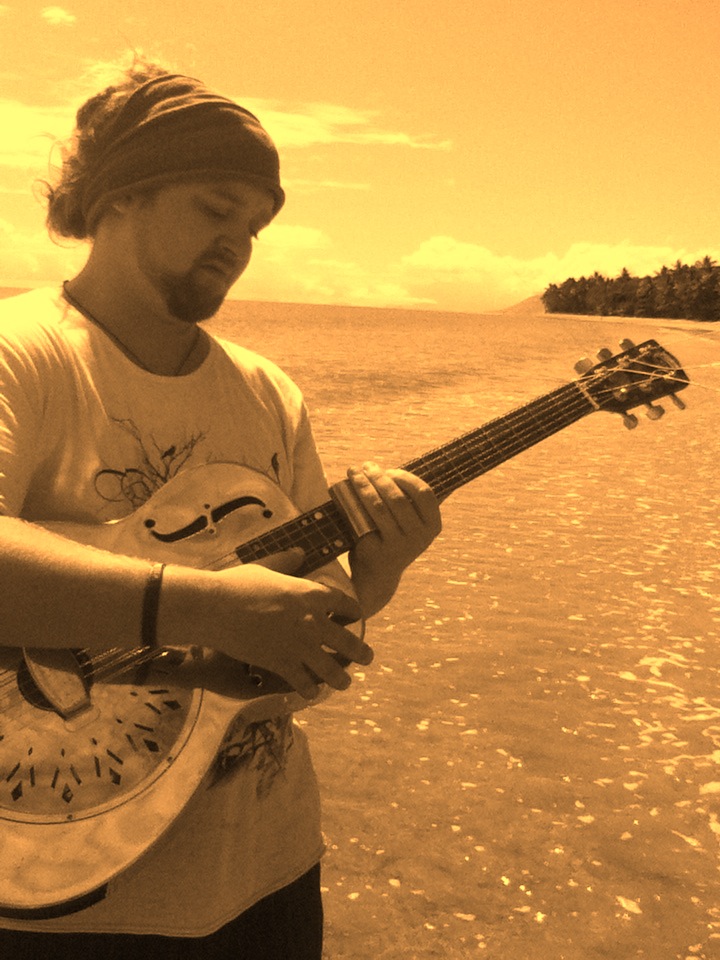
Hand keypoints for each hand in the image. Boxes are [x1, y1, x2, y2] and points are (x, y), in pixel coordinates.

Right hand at [166, 552, 371, 699]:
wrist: (215, 607)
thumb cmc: (238, 584)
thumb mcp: (266, 567)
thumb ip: (287, 562)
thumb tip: (299, 552)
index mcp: (312, 594)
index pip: (345, 603)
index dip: (354, 611)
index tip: (357, 617)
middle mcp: (313, 621)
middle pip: (348, 641)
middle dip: (361, 652)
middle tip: (367, 658)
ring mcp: (300, 645)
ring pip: (332, 669)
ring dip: (341, 678)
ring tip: (344, 683)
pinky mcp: (282, 664)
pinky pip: (304, 683)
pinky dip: (309, 690)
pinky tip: (310, 692)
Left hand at [346, 462, 441, 615]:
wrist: (377, 576)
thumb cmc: (393, 538)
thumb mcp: (411, 522)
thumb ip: (415, 501)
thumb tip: (421, 470)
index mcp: (433, 526)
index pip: (424, 493)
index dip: (405, 478)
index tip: (388, 470)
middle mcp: (419, 537)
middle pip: (398, 498)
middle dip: (379, 477)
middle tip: (365, 466)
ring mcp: (399, 546)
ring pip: (379, 507)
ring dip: (363, 485)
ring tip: (353, 473)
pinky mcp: (377, 551)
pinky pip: (364, 520)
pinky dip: (354, 503)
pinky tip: (346, 492)